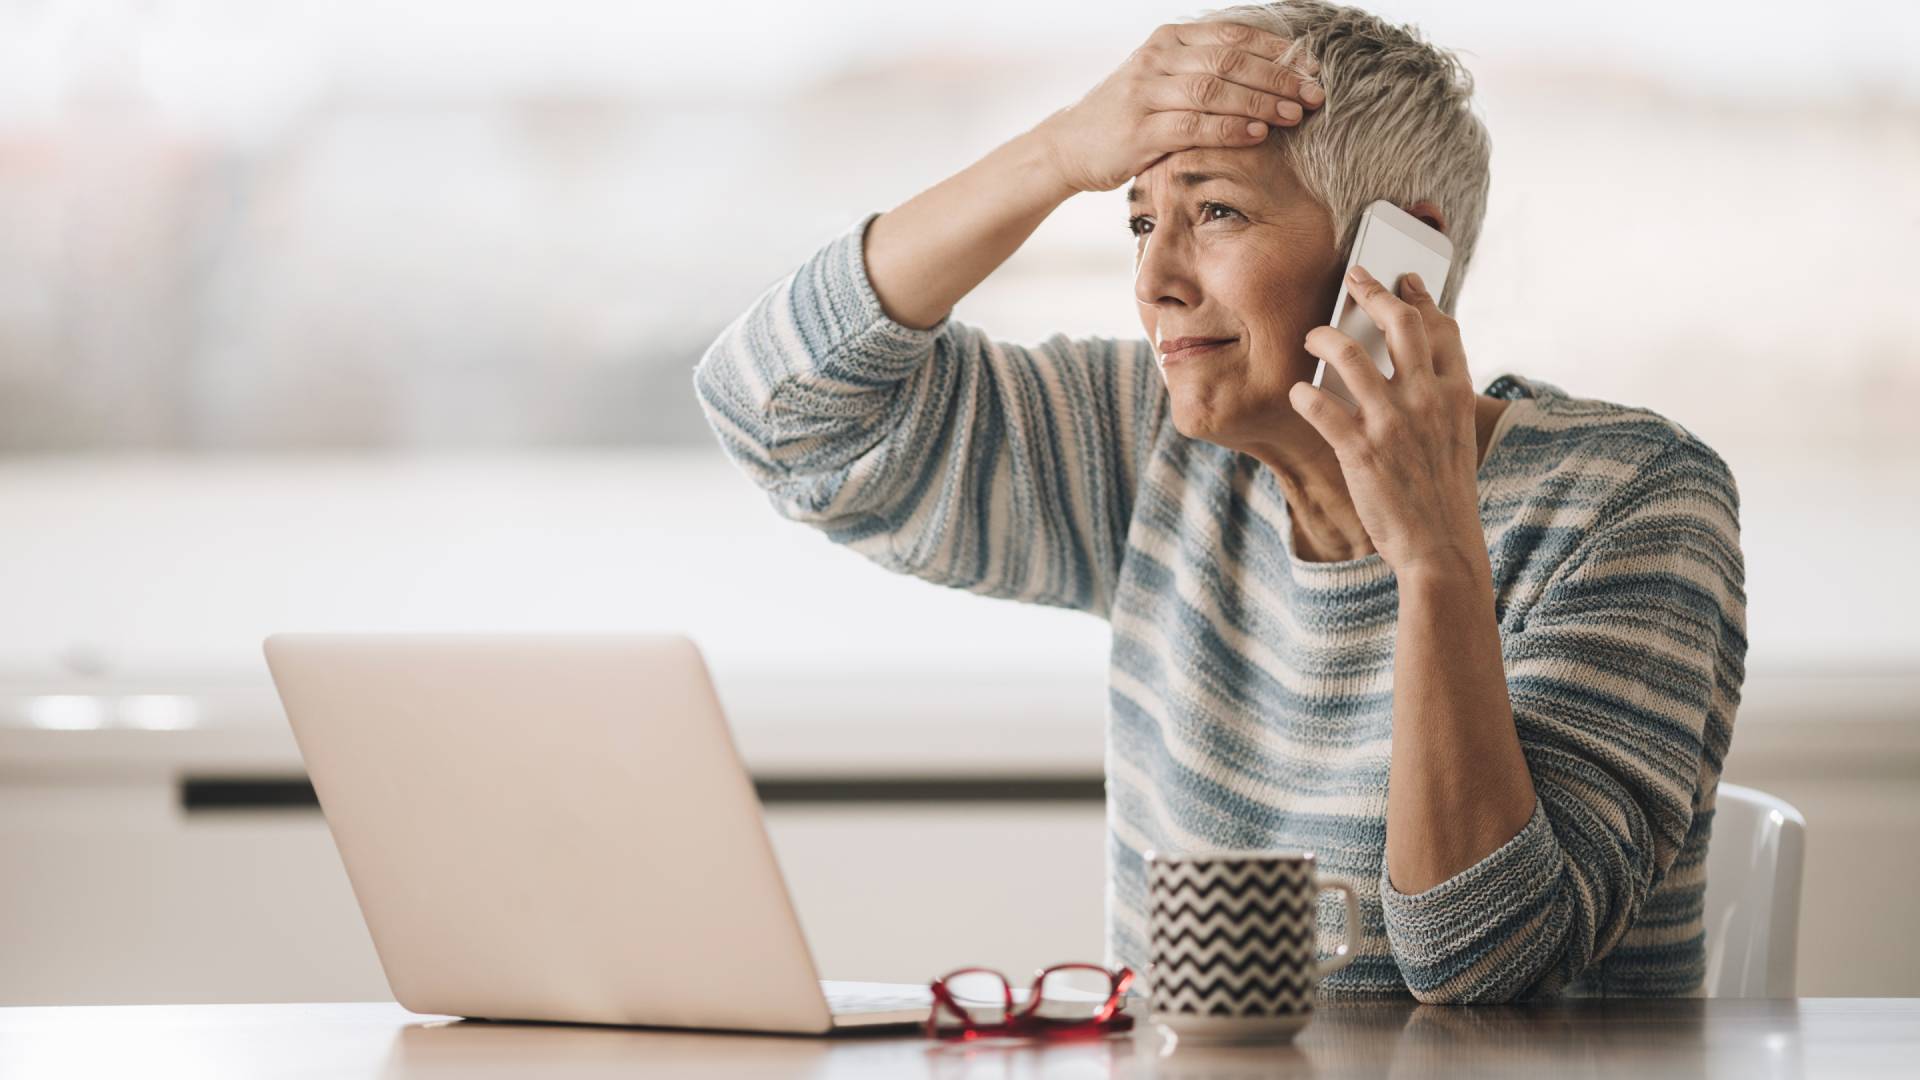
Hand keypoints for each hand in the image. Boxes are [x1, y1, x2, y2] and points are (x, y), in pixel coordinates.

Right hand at [1035, 20, 1323, 195]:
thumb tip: (1272, 72)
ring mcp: (1145, 92)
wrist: (1070, 145)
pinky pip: (1192, 125)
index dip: (1278, 51)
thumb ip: (1205, 69)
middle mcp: (1157, 58)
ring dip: (1260, 101)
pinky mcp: (1138, 130)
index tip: (1313, 67)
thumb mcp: (1164, 79)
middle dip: (1278, 77)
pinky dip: (1229, 128)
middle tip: (1314, 94)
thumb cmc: (1128, 114)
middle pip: (1230, 60)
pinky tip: (1257, 133)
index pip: (1234, 36)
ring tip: (1294, 114)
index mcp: (1169, 39)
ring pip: (1214, 89)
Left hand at [1288, 267, 1488, 580]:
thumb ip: (1436, 402)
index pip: (1443, 329)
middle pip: (1400, 323)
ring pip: (1350, 353)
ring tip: (1313, 336)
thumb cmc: (1445, 496)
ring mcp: (1392, 422)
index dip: (1421, 298)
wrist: (1441, 547)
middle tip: (1354, 277)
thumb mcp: (1455, 439)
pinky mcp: (1359, 449)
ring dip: (1324, 337)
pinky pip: (1319, 404)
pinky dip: (1302, 395)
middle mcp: (1426, 400)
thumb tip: (1407, 373)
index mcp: (1456, 395)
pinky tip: (1297, 395)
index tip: (1404, 282)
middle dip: (1374, 292)